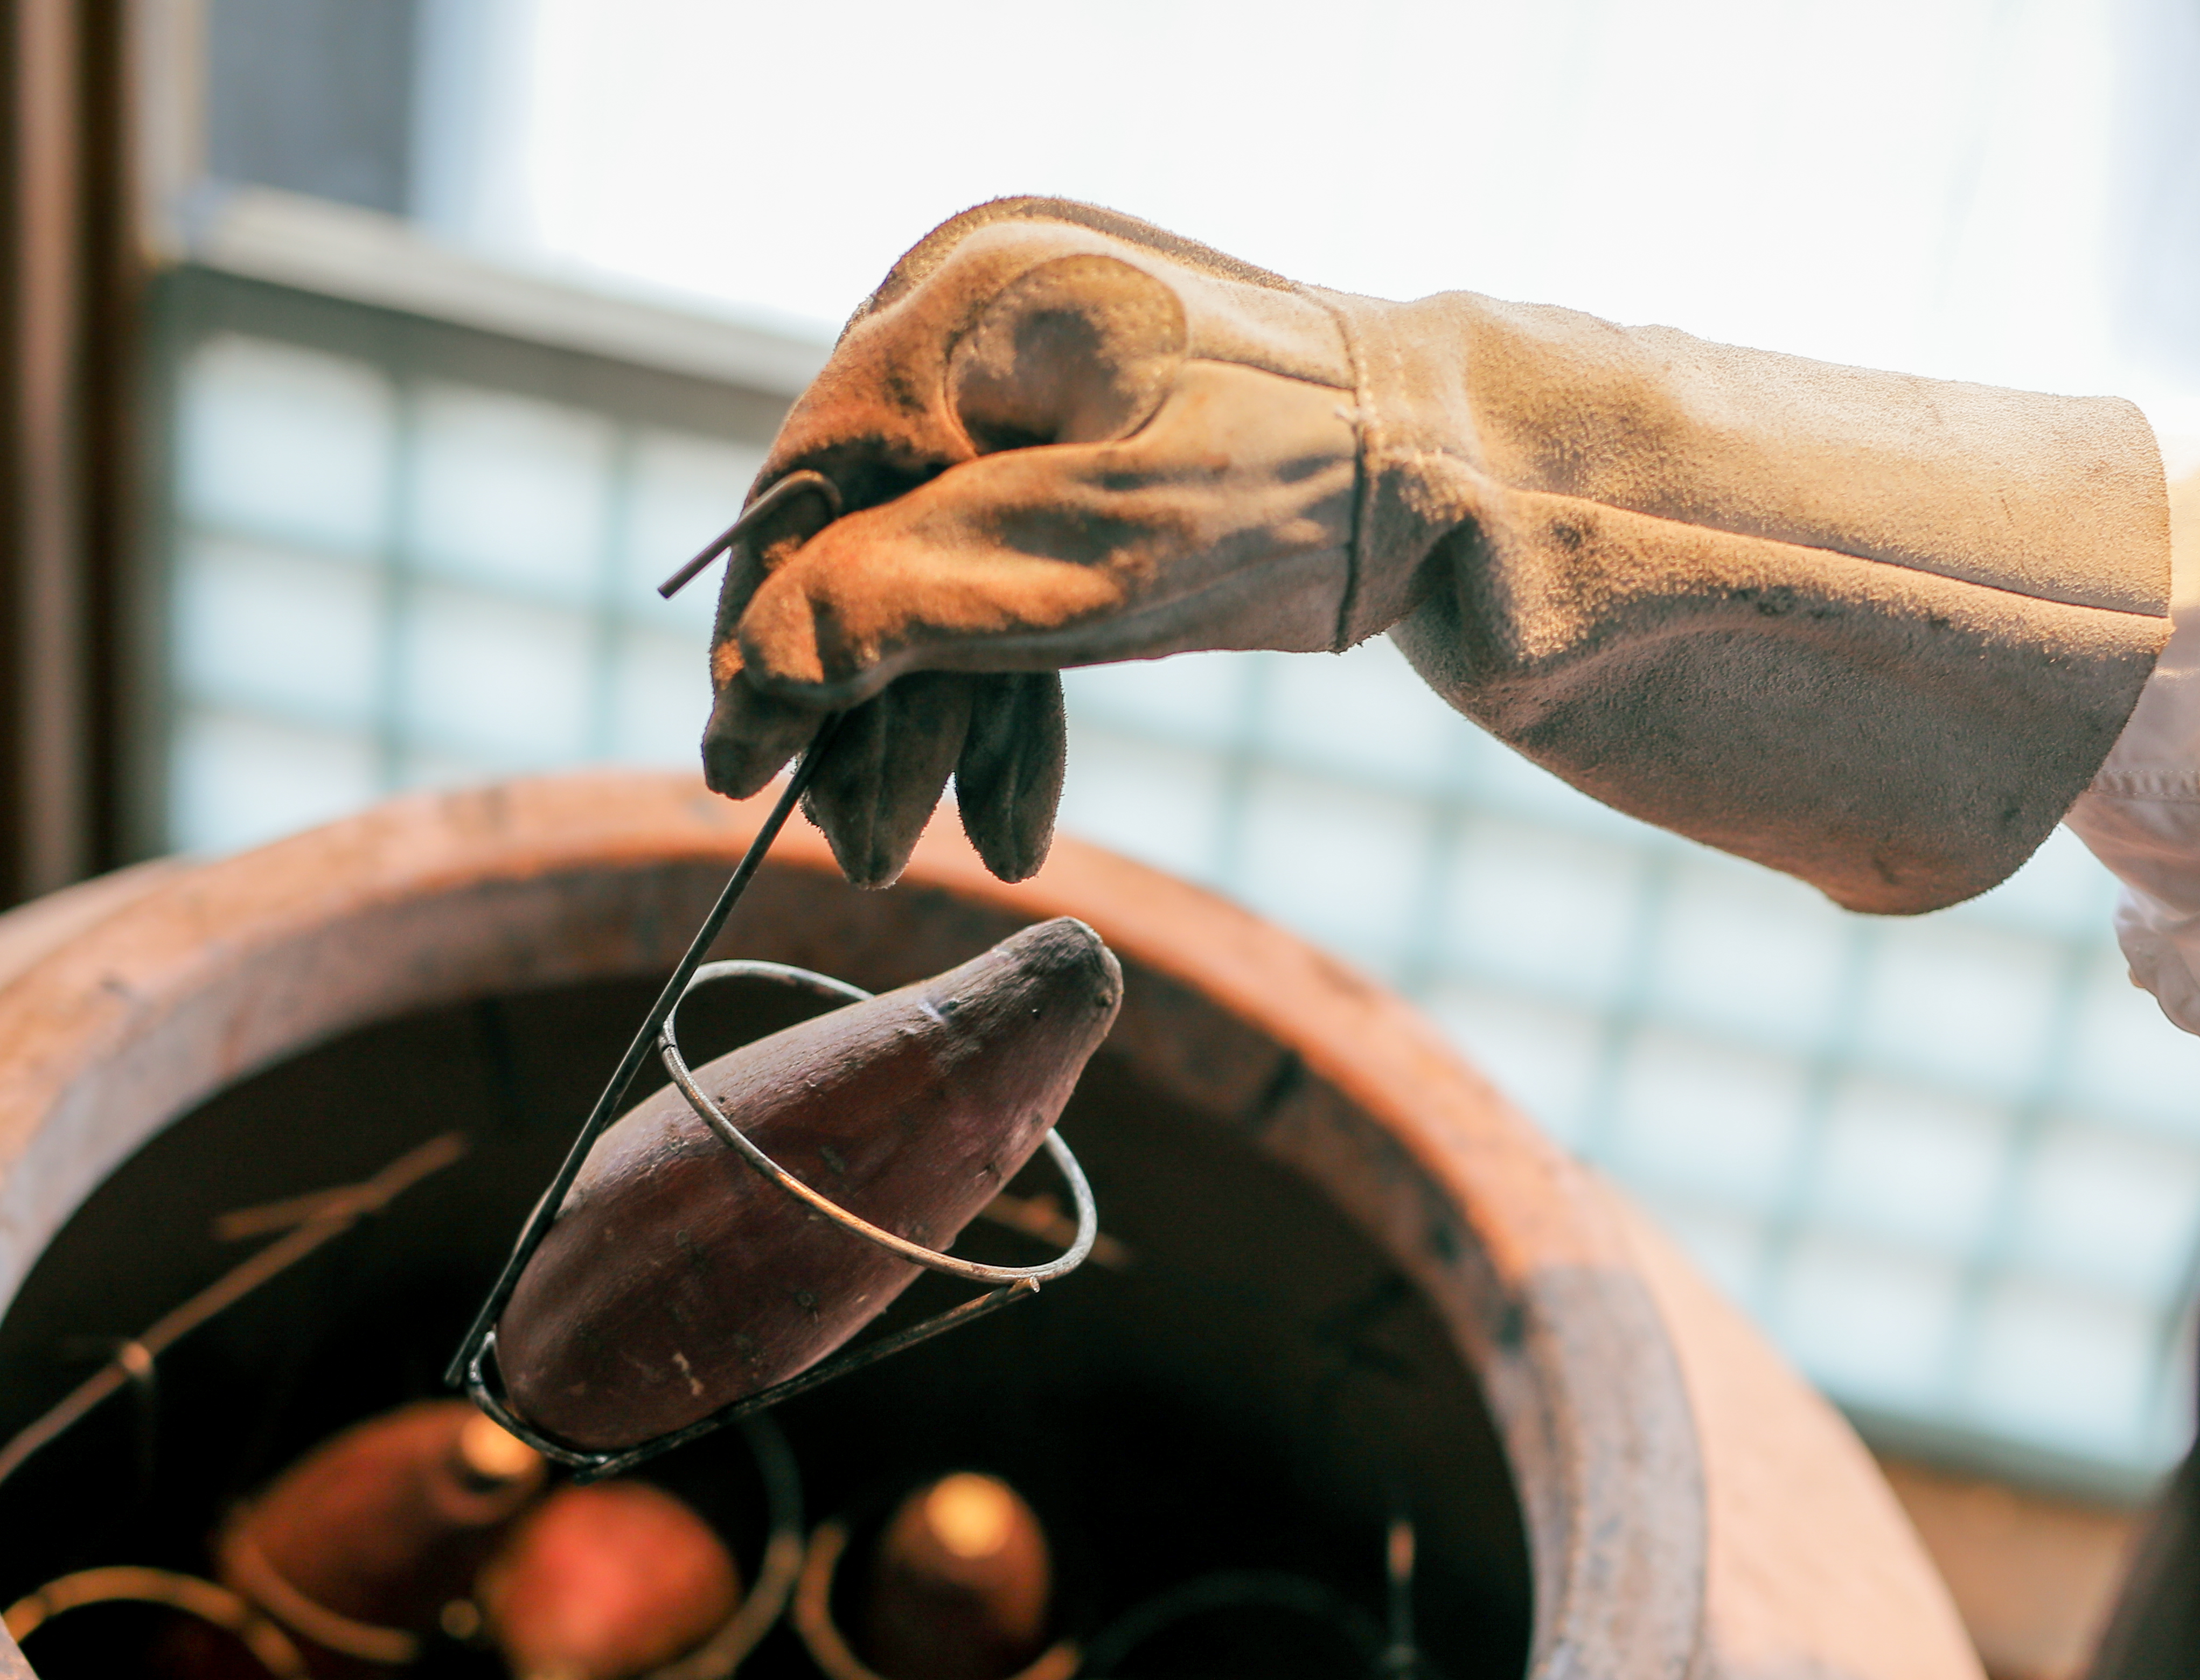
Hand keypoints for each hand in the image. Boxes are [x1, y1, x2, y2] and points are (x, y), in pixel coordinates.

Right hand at [700, 202, 1364, 885]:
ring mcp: (1023, 378)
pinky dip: (1005, 688)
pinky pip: (1004, 566)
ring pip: (935, 568)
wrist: (1461, 476)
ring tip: (925, 854)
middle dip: (869, 707)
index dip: (767, 638)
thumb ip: (911, 608)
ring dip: (934, 722)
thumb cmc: (1293, 496)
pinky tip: (1009, 815)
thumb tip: (751, 679)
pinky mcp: (1075, 441)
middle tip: (861, 854)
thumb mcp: (1093, 563)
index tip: (737, 770)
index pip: (809, 487)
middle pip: (867, 538)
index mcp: (963, 305)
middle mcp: (974, 321)